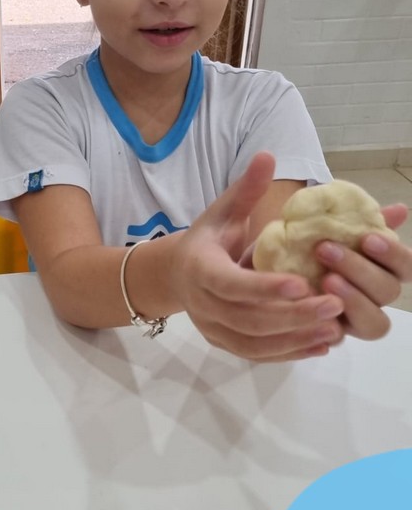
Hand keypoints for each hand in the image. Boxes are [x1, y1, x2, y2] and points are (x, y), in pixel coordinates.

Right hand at [171, 152, 344, 361]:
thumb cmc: (208, 239)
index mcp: (200, 268)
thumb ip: (246, 188)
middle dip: (292, 315)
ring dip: (295, 339)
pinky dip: (289, 354)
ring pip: (253, 343)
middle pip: (247, 319)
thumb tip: (267, 154)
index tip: (302, 282)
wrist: (176, 274)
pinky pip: (256, 355)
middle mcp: (202, 304)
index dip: (264, 287)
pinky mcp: (225, 344)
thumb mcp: (222, 211)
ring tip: (334, 329)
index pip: (231, 284)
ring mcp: (212, 329)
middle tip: (334, 305)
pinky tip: (320, 346)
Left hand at [316, 203, 411, 339]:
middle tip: (325, 250)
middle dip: (360, 270)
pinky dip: (328, 324)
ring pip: (374, 322)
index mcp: (383, 269)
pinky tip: (311, 306)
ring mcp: (354, 320)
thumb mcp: (329, 225)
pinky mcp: (330, 336)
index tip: (368, 238)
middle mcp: (374, 297)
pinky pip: (338, 338)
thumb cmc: (305, 242)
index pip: (407, 267)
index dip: (394, 255)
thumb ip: (363, 219)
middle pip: (388, 292)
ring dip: (353, 299)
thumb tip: (400, 210)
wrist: (266, 264)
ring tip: (324, 279)